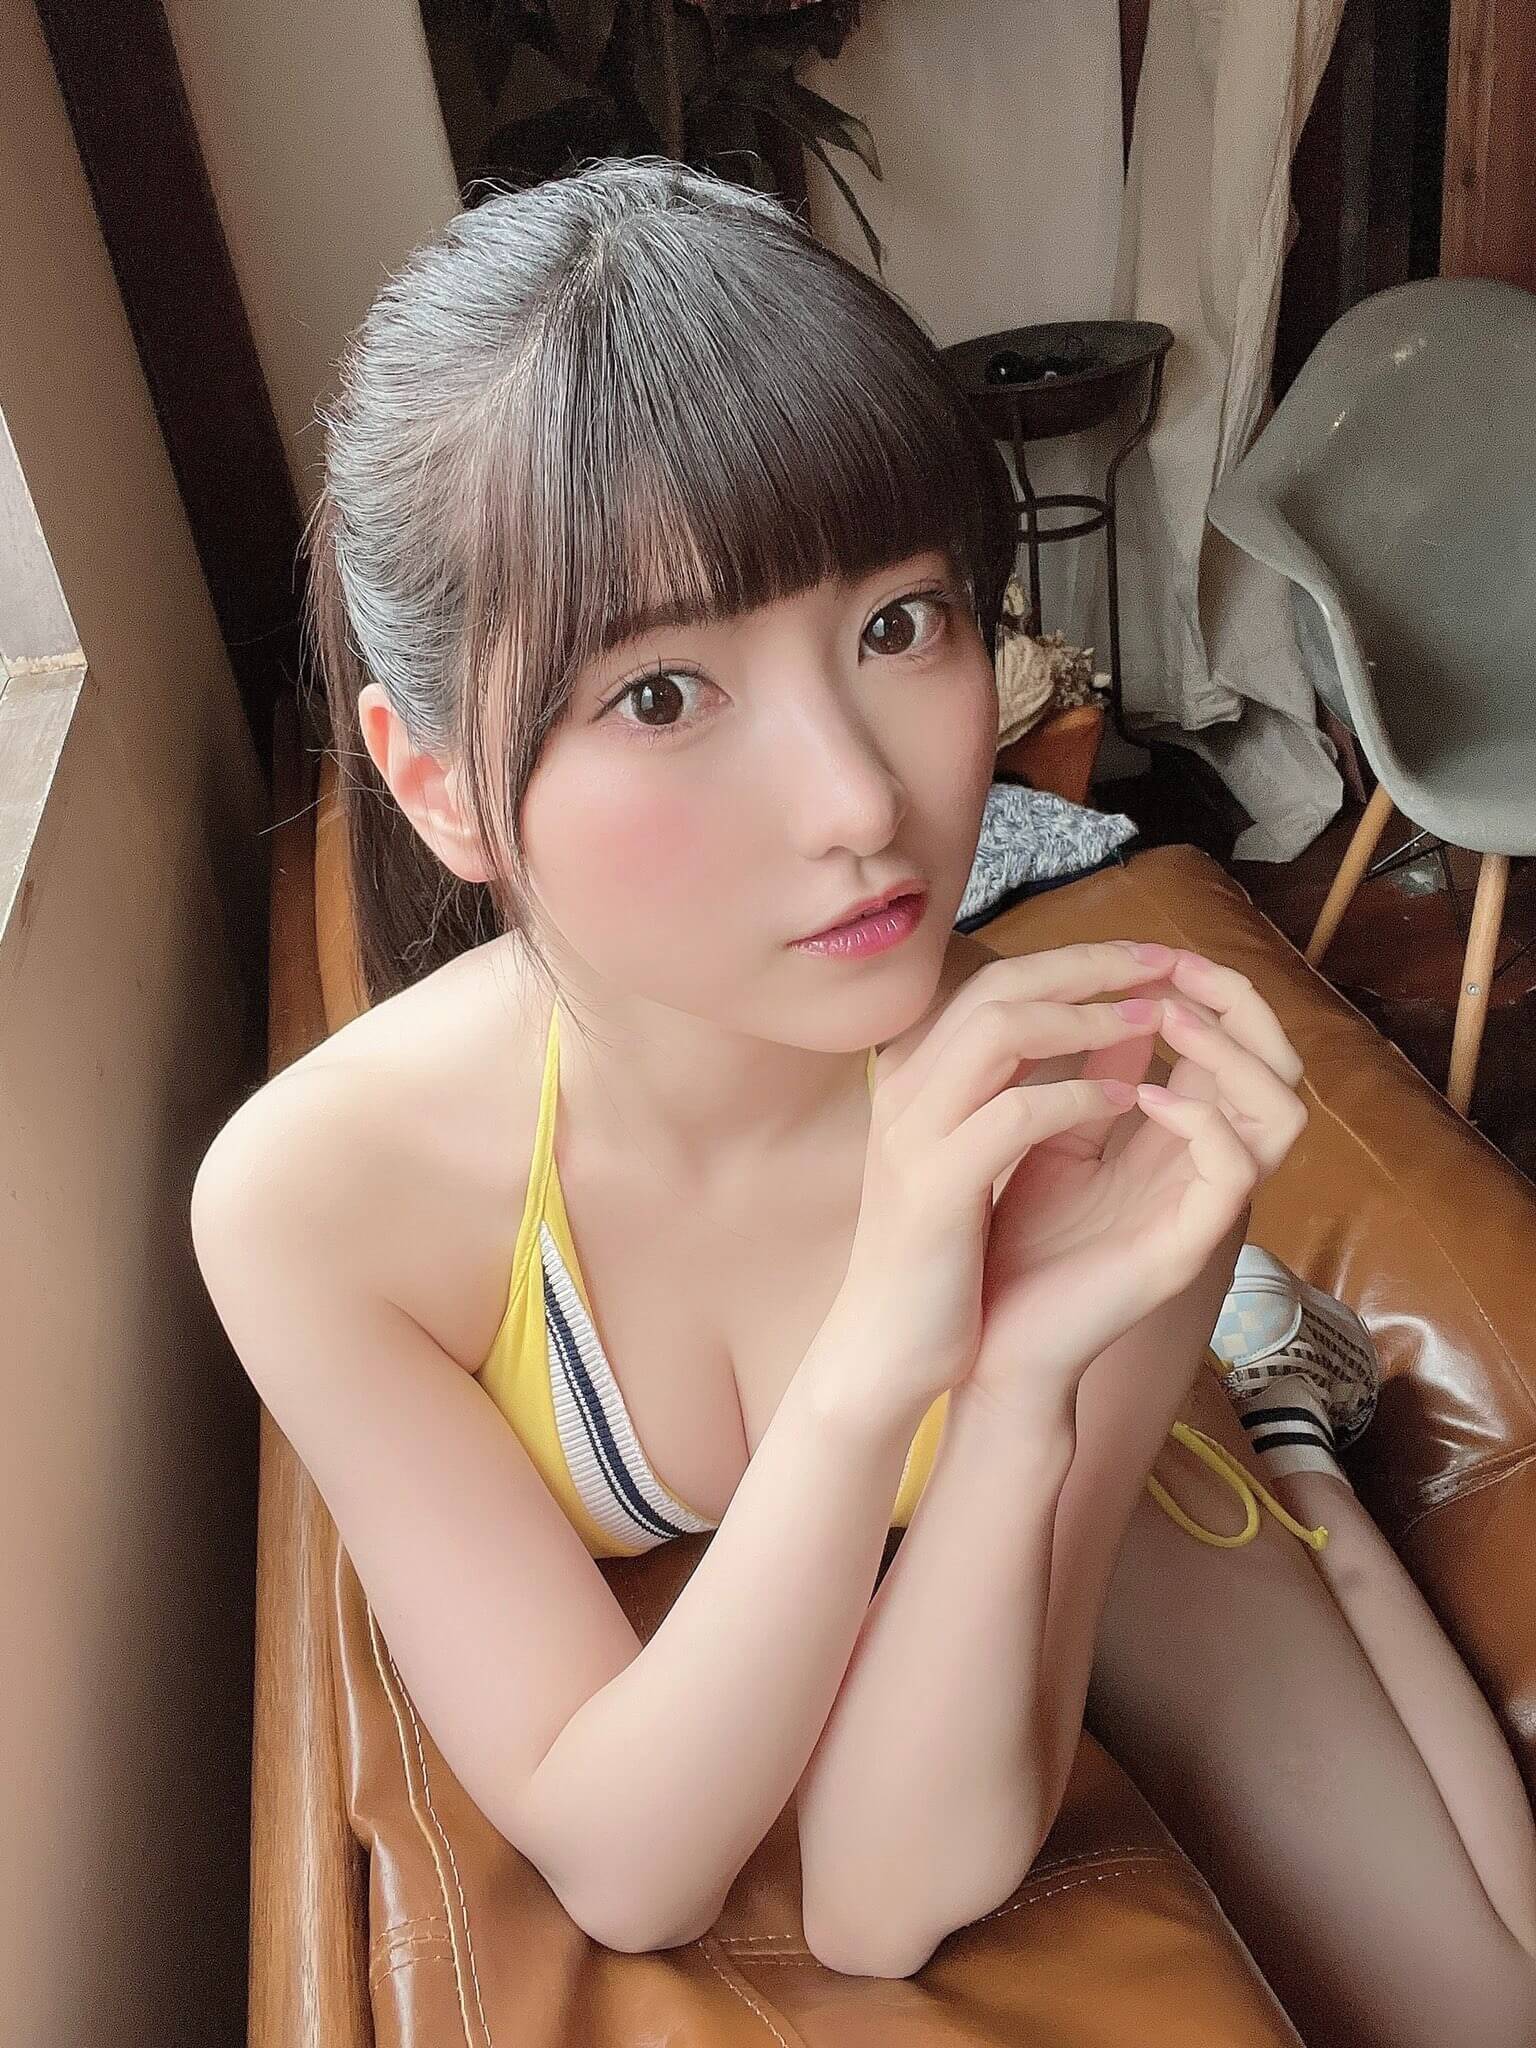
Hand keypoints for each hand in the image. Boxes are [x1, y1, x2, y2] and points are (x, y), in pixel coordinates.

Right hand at [832, 941, 1186, 1426]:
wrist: (880, 1346)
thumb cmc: (938, 1254)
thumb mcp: (975, 1155)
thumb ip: (1019, 1089)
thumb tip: (1099, 1028)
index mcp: (913, 1078)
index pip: (993, 982)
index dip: (1072, 960)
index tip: (1141, 960)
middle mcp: (905, 1090)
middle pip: (998, 986)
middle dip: (1090, 967)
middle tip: (1164, 965)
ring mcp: (913, 1134)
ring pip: (1001, 1031)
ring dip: (1087, 1019)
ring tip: (1152, 1024)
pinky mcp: (935, 1188)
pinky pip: (1014, 1114)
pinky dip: (1076, 1098)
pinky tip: (1125, 1105)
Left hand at [965, 949, 1307, 1416]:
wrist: (992, 1334)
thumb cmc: (1022, 1239)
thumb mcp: (1059, 1133)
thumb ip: (1099, 1073)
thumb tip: (1122, 999)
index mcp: (1182, 1137)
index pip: (1238, 1045)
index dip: (1212, 988)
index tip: (1158, 951)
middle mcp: (1208, 1168)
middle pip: (1283, 1067)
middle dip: (1240, 1004)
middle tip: (1180, 969)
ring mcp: (1206, 1208)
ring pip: (1284, 1114)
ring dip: (1232, 1052)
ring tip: (1167, 1020)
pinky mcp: (1189, 1247)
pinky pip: (1236, 1171)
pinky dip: (1203, 1120)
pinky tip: (1144, 1097)